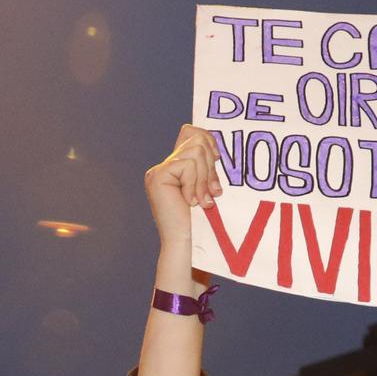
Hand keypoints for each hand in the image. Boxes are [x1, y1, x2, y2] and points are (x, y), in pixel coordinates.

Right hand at [144, 124, 223, 252]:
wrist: (188, 244)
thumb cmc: (202, 221)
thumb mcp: (208, 186)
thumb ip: (207, 166)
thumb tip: (213, 143)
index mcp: (176, 166)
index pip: (191, 132)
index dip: (208, 140)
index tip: (218, 159)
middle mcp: (164, 166)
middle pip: (196, 140)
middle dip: (211, 166)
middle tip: (213, 192)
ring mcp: (158, 171)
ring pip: (195, 152)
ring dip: (205, 178)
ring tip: (203, 201)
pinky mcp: (158, 176)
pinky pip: (188, 165)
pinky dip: (195, 184)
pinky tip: (191, 202)